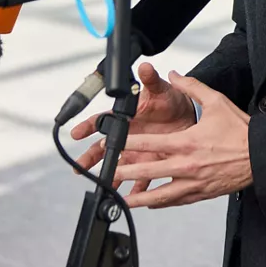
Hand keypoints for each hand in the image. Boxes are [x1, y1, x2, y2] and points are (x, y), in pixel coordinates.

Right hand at [71, 62, 195, 194]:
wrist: (188, 116)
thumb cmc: (170, 100)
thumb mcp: (161, 89)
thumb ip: (151, 80)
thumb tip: (145, 67)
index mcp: (126, 116)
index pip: (102, 120)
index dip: (88, 126)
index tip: (76, 133)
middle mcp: (128, 136)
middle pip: (103, 148)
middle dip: (90, 158)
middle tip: (78, 167)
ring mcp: (137, 152)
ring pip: (118, 167)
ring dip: (110, 177)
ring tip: (102, 187)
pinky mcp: (149, 164)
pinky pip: (140, 180)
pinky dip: (135, 190)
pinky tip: (129, 199)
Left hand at [114, 72, 251, 208]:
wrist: (261, 155)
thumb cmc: (240, 130)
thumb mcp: (216, 101)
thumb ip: (191, 86)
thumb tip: (173, 75)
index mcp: (187, 142)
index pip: (149, 143)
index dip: (127, 144)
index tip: (111, 144)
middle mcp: (187, 165)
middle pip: (148, 172)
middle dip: (124, 173)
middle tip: (106, 176)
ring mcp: (194, 182)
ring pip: (159, 195)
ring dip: (138, 199)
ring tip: (121, 201)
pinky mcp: (201, 194)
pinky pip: (176, 201)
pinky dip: (161, 203)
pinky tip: (151, 204)